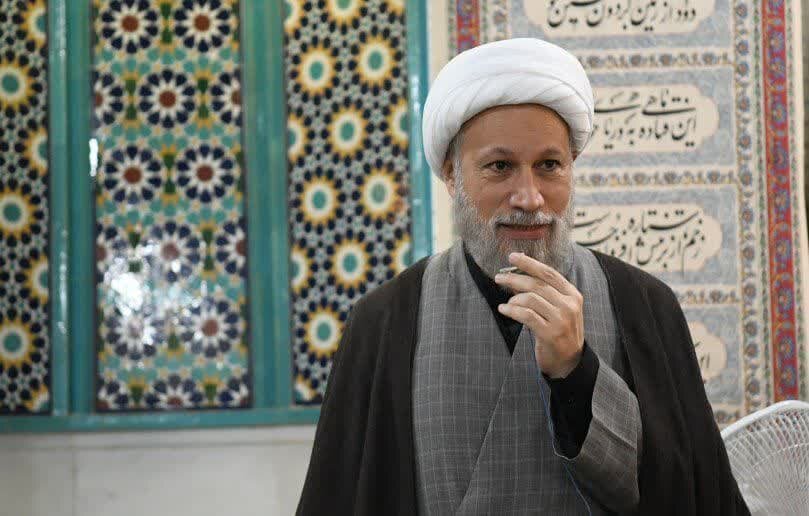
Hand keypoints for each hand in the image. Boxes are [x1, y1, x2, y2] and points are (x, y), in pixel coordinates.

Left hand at [494, 252, 583, 377]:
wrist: (570, 362)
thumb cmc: (560, 332)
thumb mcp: (559, 309)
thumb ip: (544, 293)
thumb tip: (517, 276)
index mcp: (572, 295)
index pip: (549, 273)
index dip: (530, 263)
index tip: (513, 257)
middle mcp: (569, 305)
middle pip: (537, 284)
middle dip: (515, 278)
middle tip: (499, 278)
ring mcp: (561, 320)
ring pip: (531, 299)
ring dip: (513, 298)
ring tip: (506, 304)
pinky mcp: (550, 333)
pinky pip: (526, 316)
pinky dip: (512, 310)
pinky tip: (504, 309)